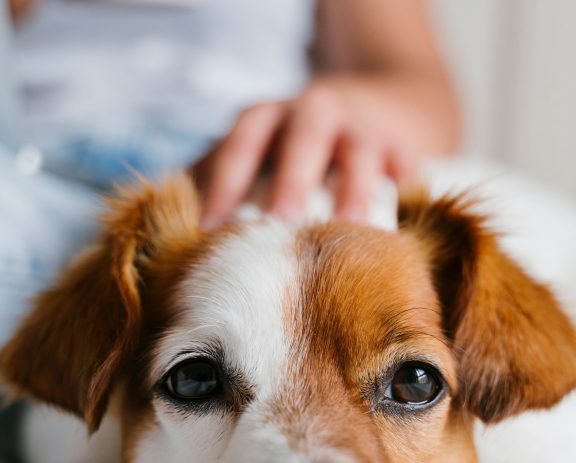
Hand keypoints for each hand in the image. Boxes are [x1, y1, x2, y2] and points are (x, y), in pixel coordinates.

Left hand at [194, 76, 417, 228]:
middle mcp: (315, 112)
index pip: (240, 145)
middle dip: (291, 182)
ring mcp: (363, 126)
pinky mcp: (403, 146)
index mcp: (267, 117)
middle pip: (301, 140)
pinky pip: (406, 169)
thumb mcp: (253, 152)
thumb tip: (168, 240)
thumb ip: (217, 183)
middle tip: (281, 226)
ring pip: (359, 154)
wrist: (374, 108)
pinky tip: (401, 229)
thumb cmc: (292, 149)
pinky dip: (405, 193)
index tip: (209, 231)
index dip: (224, 184)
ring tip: (350, 231)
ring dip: (354, 190)